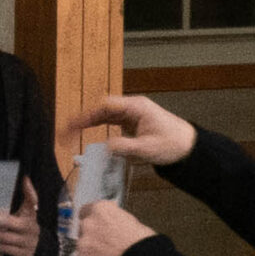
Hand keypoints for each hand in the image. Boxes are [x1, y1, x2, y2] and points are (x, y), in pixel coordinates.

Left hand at [0, 175, 46, 255]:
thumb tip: (25, 179)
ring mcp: (26, 242)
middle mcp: (29, 227)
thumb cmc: (26, 227)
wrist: (40, 250)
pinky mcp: (22, 254)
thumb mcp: (27, 213)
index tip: (25, 180)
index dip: (29, 191)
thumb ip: (25, 198)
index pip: (32, 201)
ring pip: (3, 237)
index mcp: (30, 215)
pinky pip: (4, 250)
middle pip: (6, 222)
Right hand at [61, 92, 197, 167]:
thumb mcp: (148, 149)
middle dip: (82, 121)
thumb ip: (126, 147)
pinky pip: (110, 126)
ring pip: (103, 118)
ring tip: (70, 136)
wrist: (189, 148)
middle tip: (65, 132)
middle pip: (101, 111)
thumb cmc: (174, 144)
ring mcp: (131, 117)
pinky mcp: (131, 125)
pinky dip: (98, 131)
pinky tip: (89, 139)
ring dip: (88, 126)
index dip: (88, 114)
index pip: (106, 106)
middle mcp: (132, 109)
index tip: (74, 124)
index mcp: (136, 107)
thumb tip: (107, 147)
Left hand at [73, 196, 155, 255]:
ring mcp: (83, 242)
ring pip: (83, 245)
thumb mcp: (130, 221)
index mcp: (101, 209)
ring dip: (91, 250)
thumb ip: (114, 220)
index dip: (94, 220)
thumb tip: (112, 224)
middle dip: (93, 235)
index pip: (86, 210)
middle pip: (84, 227)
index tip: (98, 225)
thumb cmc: (141, 243)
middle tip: (106, 243)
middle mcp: (89, 223)